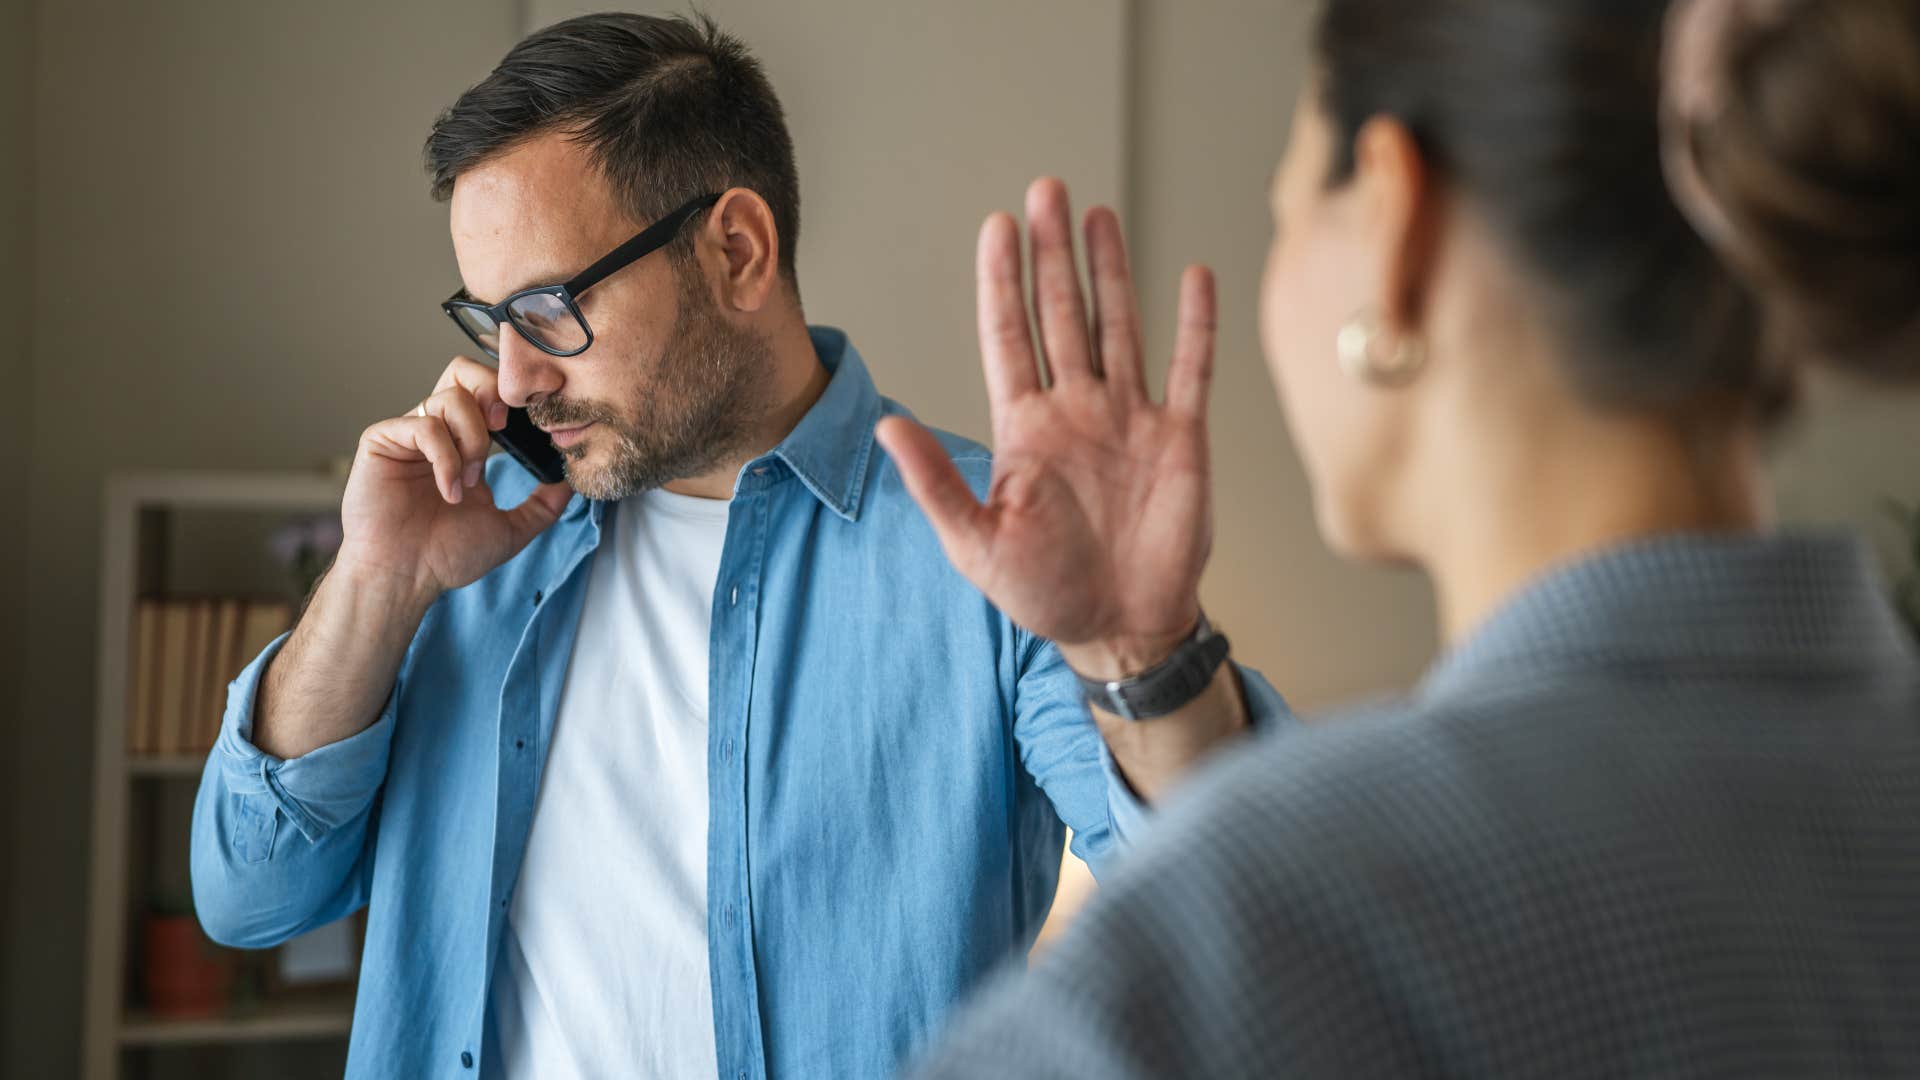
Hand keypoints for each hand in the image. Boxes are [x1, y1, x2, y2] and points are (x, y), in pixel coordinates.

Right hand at [336, 355, 572, 604]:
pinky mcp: (382, 441)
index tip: (537, 421)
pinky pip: (424, 425)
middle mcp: (436, 431)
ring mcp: (407, 433)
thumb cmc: (446, 556)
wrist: (405, 579)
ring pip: (450, 397)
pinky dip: (446, 458)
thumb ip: (543, 504)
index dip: (513, 397)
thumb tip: (571, 481)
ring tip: (470, 482)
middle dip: (492, 392)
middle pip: (463, 372)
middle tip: (503, 428)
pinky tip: (449, 491)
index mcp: (463, 442)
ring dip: (472, 440)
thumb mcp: (510, 529)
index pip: (487, 392)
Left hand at [876, 178, 1216, 680]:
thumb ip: (936, 483)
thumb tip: (887, 427)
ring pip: (1119, 326)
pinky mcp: (1181, 438)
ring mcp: (1130, 419)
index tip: (997, 227)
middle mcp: (1076, 411)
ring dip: (1110, 271)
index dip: (1003, 283)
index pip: (1009, 337)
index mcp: (1025, 429)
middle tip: (1046, 190)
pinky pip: (1191, 369)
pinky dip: (1194, 324)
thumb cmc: (1044, 592)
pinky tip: (1192, 277)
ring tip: (1097, 213)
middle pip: (1062, 315)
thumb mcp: (976, 543)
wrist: (1121, 628)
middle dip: (1052, 254)